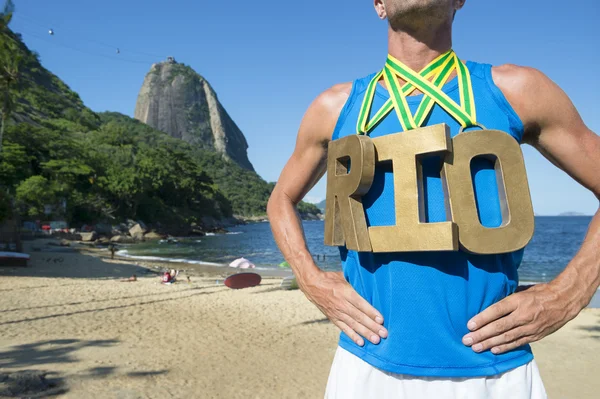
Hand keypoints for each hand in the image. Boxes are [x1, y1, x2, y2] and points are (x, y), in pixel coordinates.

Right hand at [299, 270, 387, 346]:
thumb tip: (370, 282)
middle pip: (358, 317)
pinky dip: (352, 336)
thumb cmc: (330, 278)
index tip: (381, 319)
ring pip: (353, 324)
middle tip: (383, 333)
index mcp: (345, 292)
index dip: (371, 312)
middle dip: (372, 326)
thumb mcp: (343, 276)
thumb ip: (355, 282)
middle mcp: (341, 304)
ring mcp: (336, 312)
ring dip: (365, 333)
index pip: (360, 304)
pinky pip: (344, 328)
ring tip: (376, 340)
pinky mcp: (333, 318)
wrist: (311, 284)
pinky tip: (361, 342)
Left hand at [462, 283, 579, 354]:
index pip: (496, 310)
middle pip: (498, 326)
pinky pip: (518, 342)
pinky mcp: (536, 335)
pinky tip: (494, 350)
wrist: (564, 300)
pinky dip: (505, 347)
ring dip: (489, 343)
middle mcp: (523, 315)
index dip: (482, 318)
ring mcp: (530, 327)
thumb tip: (489, 306)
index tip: (469, 325)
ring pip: (506, 337)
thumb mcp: (522, 291)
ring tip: (476, 348)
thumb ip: (507, 300)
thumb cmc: (539, 292)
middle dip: (481, 335)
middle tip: (467, 340)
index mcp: (518, 300)